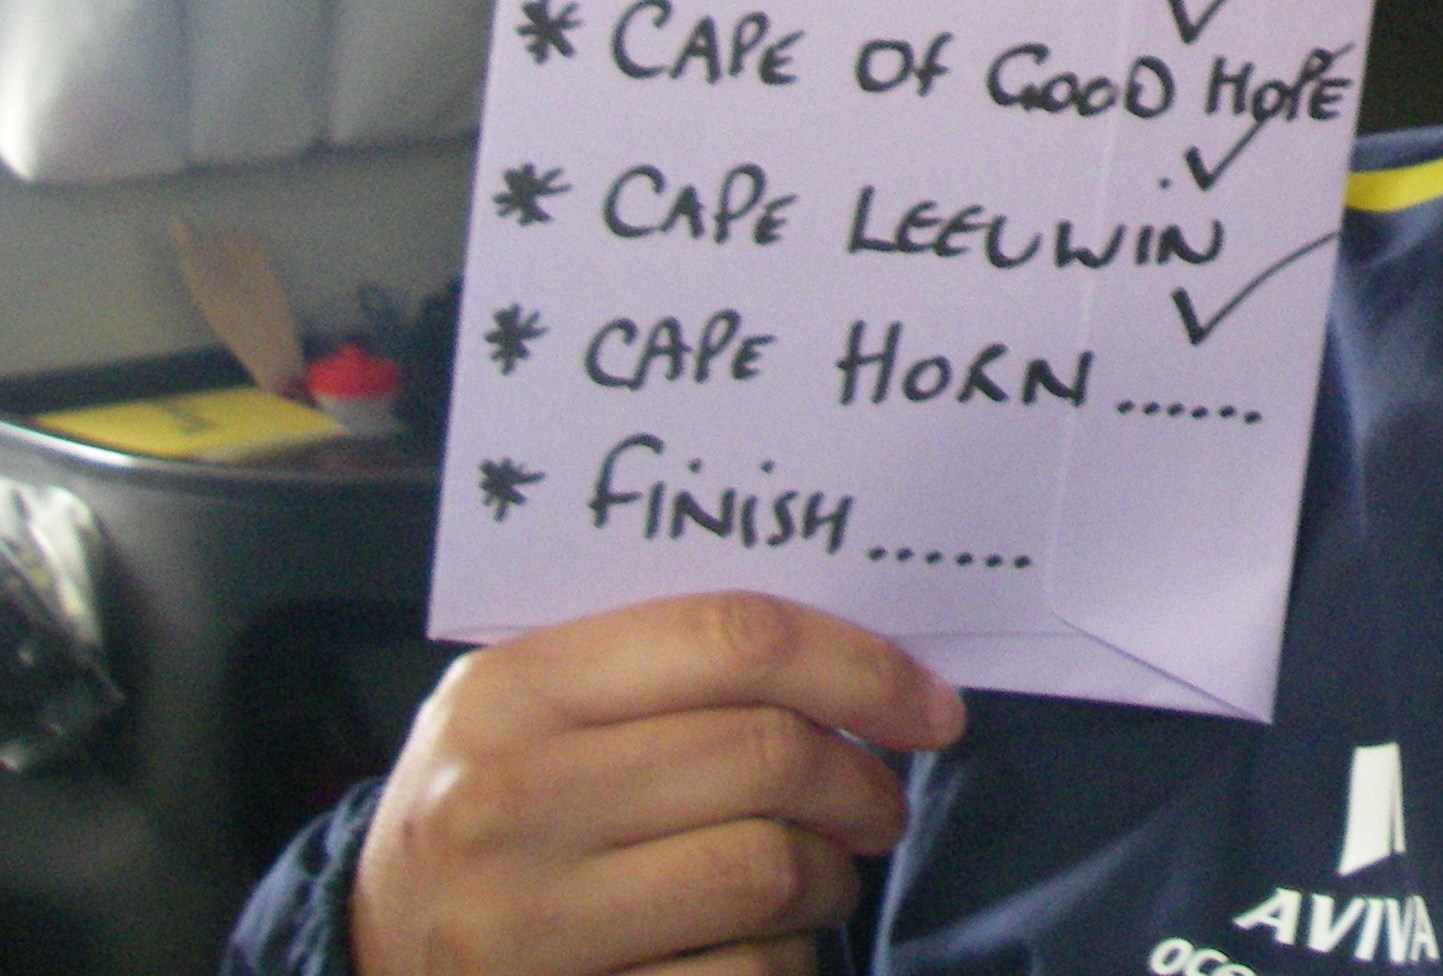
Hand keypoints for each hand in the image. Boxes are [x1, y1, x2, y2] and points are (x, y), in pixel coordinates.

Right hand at [350, 592, 965, 975]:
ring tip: (822, 876)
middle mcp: (508, 802)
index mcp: (514, 692)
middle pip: (766, 758)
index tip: (930, 706)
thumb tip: (861, 664)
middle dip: (860, 782)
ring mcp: (526, 925)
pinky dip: (784, 964)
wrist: (370, 959)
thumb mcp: (538, 713)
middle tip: (878, 804)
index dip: (858, 667)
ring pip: (768, 873)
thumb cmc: (498, 810)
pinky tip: (766, 948)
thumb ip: (665, 668)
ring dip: (831, 879)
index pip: (732, 640)